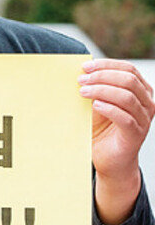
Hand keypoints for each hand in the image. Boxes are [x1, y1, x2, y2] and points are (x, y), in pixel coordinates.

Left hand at [79, 59, 154, 224]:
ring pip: (127, 96)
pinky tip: (95, 105)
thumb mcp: (96, 104)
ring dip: (102, 90)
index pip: (128, 69)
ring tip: (83, 92)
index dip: (106, 65)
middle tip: (81, 80)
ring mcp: (143, 119)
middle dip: (102, 76)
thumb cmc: (101, 129)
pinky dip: (109, 108)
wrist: (108, 159)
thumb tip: (79, 72)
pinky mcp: (136, 134)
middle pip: (128, 80)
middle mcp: (146, 103)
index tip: (85, 67)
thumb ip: (94, 89)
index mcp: (139, 91)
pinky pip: (125, 118)